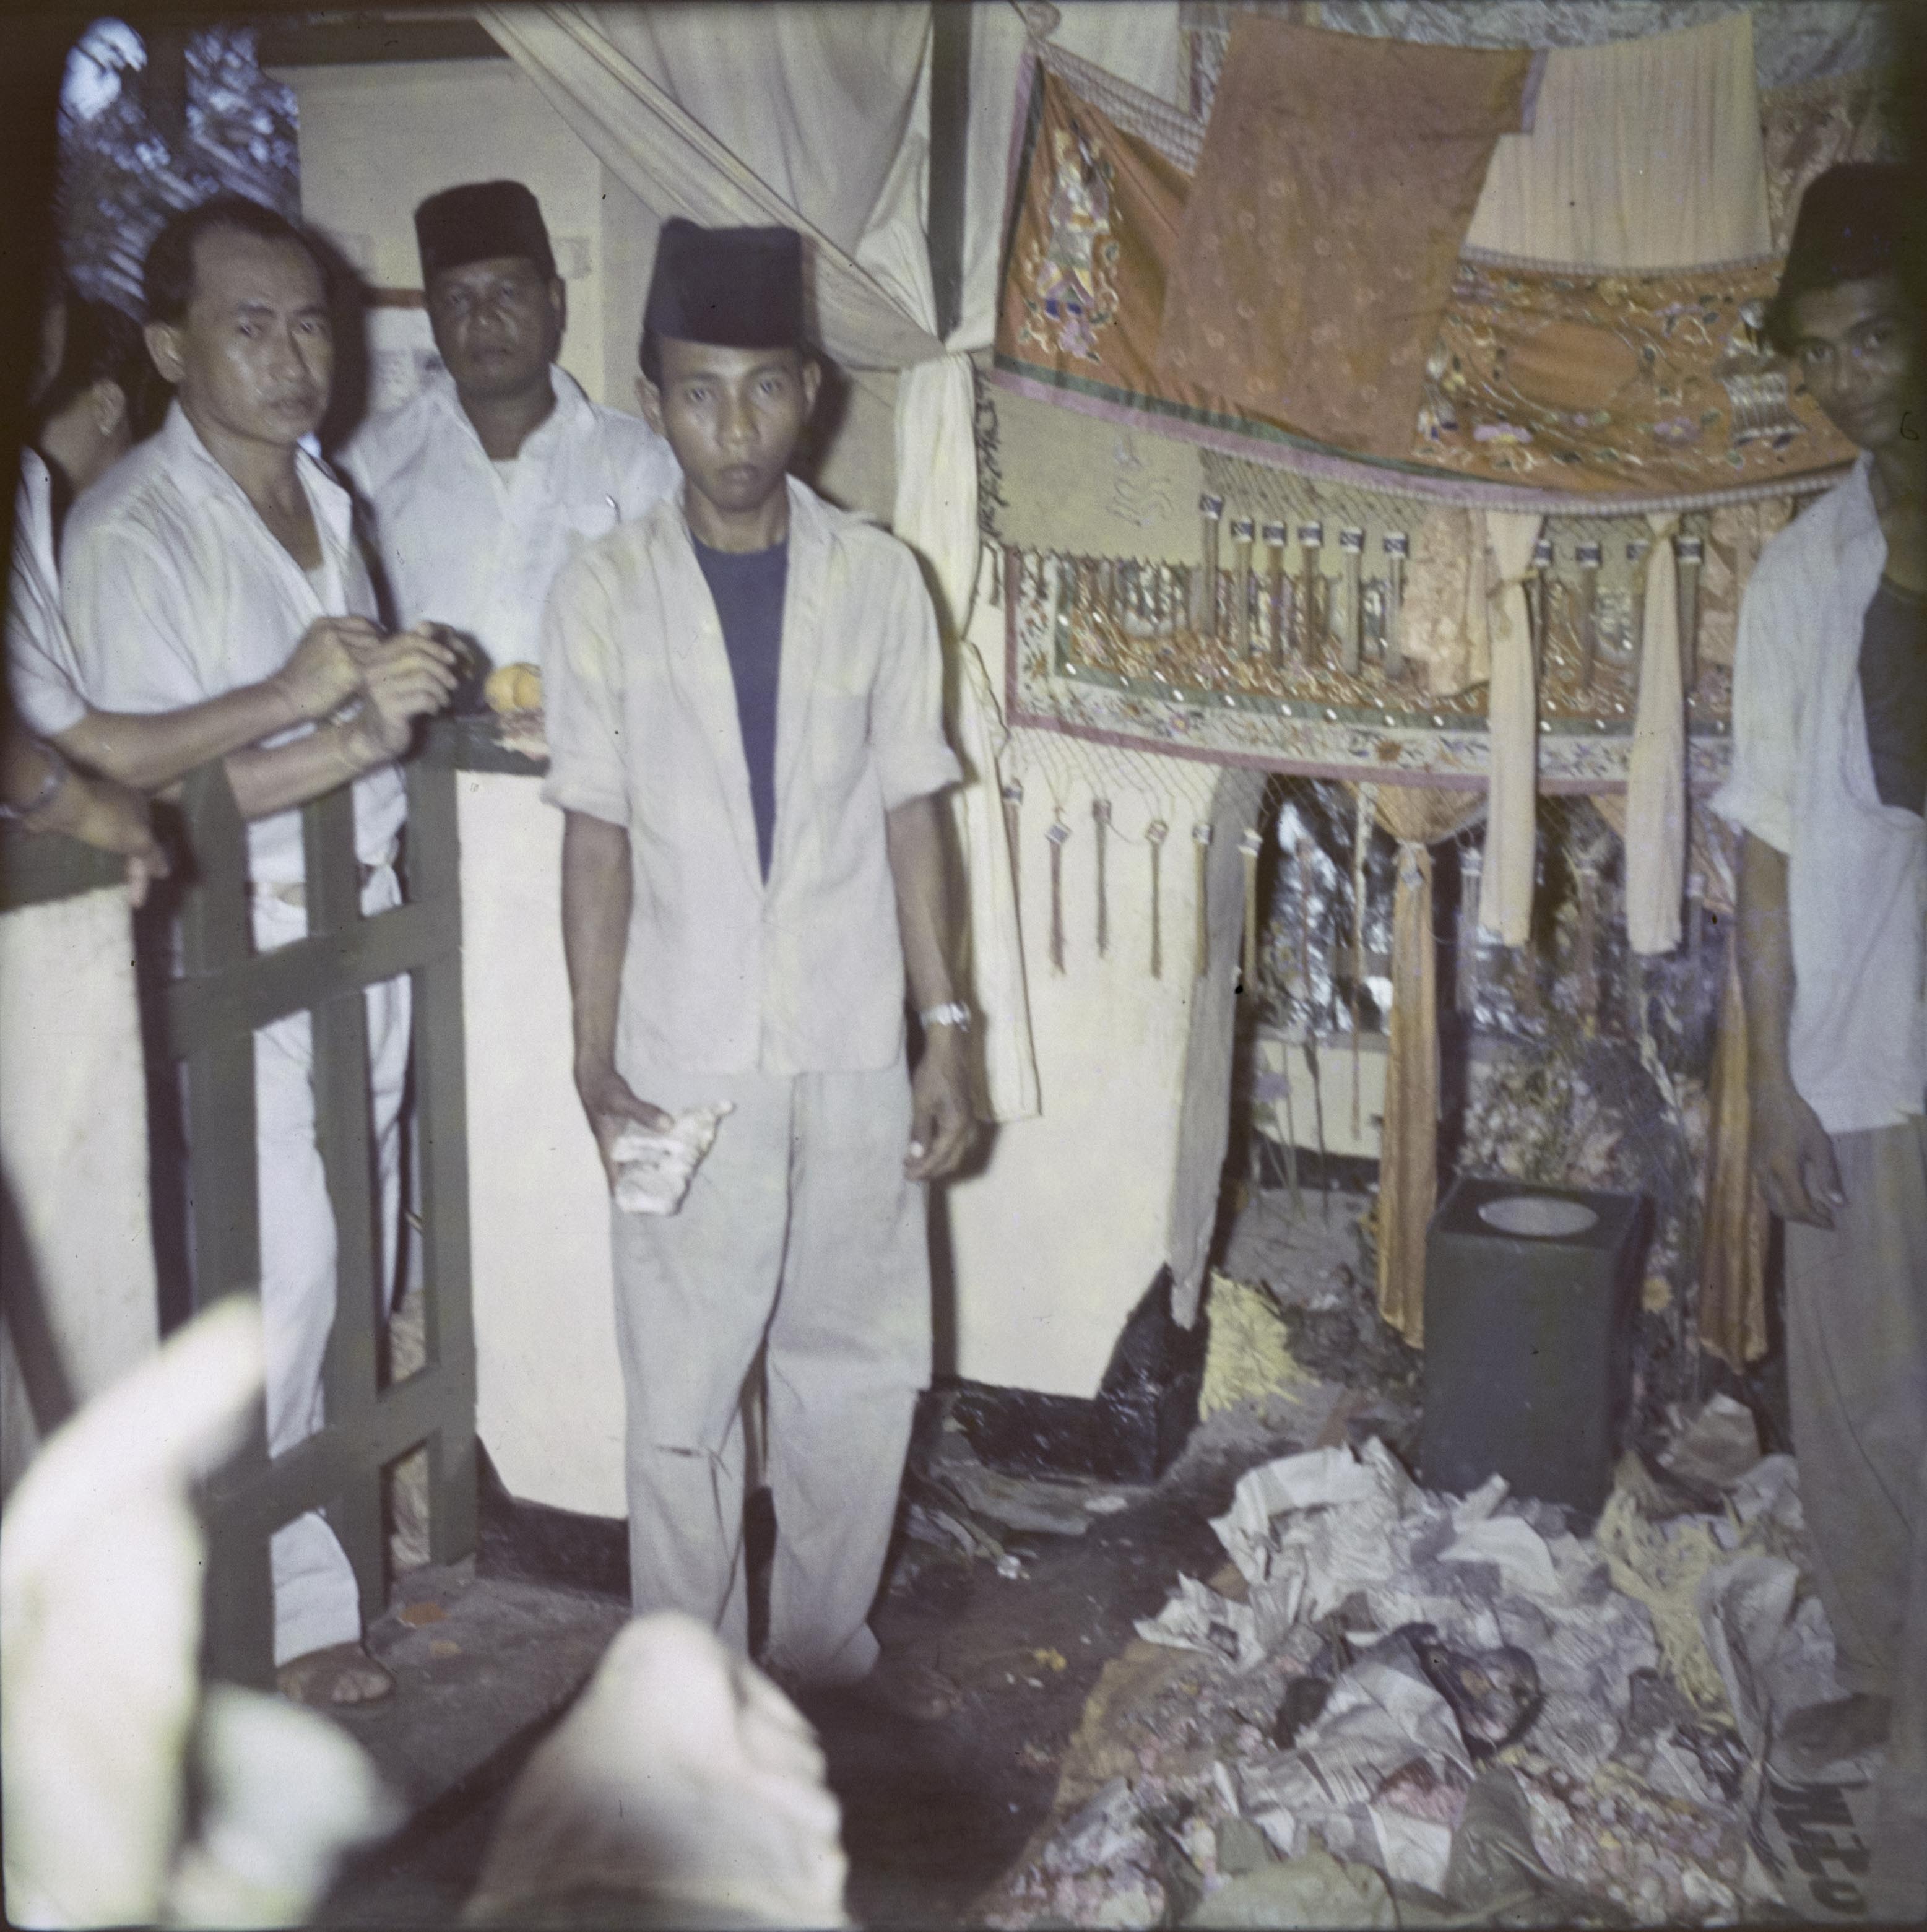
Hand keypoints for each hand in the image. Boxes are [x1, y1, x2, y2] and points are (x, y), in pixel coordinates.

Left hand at [32, 765, 170, 907]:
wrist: (58, 804)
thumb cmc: (104, 820)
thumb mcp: (137, 839)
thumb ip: (153, 856)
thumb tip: (165, 871)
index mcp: (141, 808)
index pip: (150, 848)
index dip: (146, 876)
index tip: (137, 901)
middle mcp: (122, 806)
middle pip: (132, 845)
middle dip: (130, 871)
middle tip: (125, 896)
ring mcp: (98, 810)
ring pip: (113, 843)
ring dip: (113, 864)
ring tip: (109, 886)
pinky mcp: (77, 816)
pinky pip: (94, 840)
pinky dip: (96, 855)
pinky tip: (91, 866)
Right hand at [275, 616, 380, 721]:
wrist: (287, 697)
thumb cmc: (302, 677)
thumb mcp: (315, 645)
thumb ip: (340, 639)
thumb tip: (373, 641)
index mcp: (323, 624)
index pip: (362, 623)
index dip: (374, 635)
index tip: (377, 649)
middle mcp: (332, 632)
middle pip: (372, 635)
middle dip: (379, 650)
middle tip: (379, 666)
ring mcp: (342, 649)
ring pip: (378, 651)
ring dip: (379, 664)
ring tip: (374, 676)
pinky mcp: (352, 669)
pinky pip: (376, 669)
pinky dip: (377, 678)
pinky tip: (372, 686)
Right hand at [352, 628, 463, 759]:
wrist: (376, 737)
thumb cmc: (395, 703)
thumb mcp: (405, 676)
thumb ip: (417, 653)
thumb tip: (436, 628)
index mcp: (377, 658)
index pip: (409, 639)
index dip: (435, 646)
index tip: (452, 658)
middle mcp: (374, 670)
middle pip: (418, 657)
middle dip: (443, 669)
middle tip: (453, 683)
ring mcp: (379, 690)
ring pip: (424, 678)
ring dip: (442, 690)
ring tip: (444, 699)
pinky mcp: (389, 710)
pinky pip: (424, 699)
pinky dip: (436, 703)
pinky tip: (433, 710)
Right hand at [575, 1060, 673, 1188]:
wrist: (592, 1073)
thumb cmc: (603, 1089)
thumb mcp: (622, 1101)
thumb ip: (644, 1113)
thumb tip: (668, 1126)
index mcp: (603, 1151)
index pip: (614, 1185)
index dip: (630, 1198)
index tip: (650, 1206)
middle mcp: (606, 1153)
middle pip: (624, 1180)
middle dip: (644, 1188)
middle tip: (668, 1194)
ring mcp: (613, 1146)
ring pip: (629, 1168)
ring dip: (646, 1175)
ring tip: (671, 1181)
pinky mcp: (620, 1137)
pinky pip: (634, 1155)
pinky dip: (647, 1159)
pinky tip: (663, 1159)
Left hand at [905, 1026, 975, 1181]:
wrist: (949, 1050)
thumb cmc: (933, 1075)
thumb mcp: (922, 1103)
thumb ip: (920, 1131)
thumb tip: (916, 1157)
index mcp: (956, 1127)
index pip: (939, 1158)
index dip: (923, 1170)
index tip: (907, 1177)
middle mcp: (966, 1128)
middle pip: (951, 1160)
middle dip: (932, 1170)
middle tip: (910, 1173)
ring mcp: (967, 1121)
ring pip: (955, 1152)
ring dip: (937, 1161)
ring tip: (916, 1162)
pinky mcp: (964, 1114)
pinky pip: (955, 1141)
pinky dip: (942, 1150)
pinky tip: (928, 1145)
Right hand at [1751, 1075, 1844, 1228]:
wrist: (1769, 1098)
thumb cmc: (1798, 1117)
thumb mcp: (1820, 1145)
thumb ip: (1828, 1176)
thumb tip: (1839, 1204)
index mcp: (1784, 1169)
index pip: (1798, 1206)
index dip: (1816, 1219)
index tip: (1833, 1223)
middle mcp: (1765, 1174)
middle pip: (1783, 1209)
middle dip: (1805, 1218)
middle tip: (1827, 1216)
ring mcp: (1757, 1170)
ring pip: (1772, 1203)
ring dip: (1794, 1210)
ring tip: (1816, 1206)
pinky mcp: (1755, 1165)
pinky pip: (1767, 1193)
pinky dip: (1783, 1201)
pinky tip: (1798, 1192)